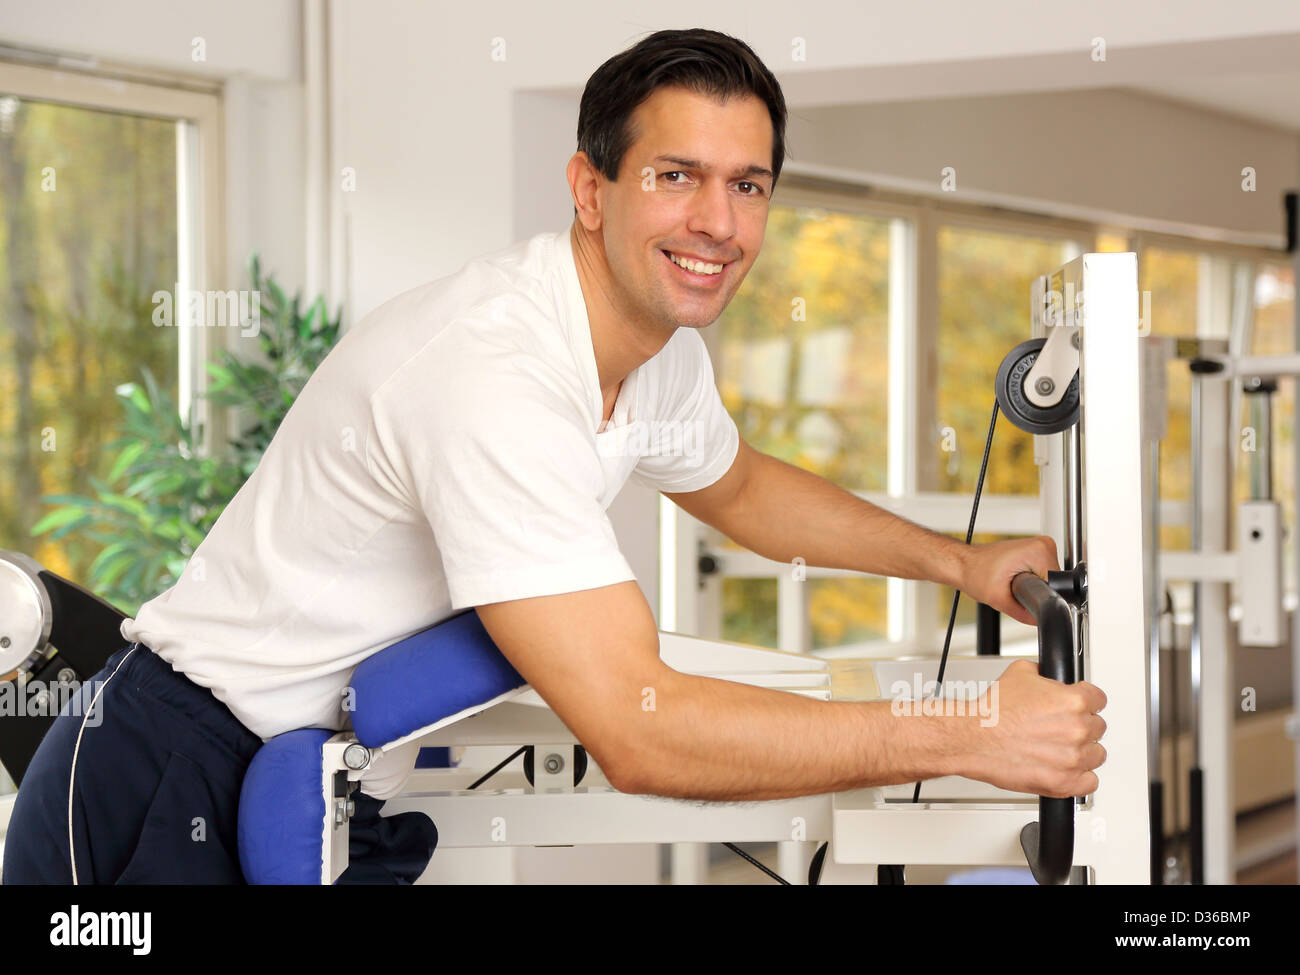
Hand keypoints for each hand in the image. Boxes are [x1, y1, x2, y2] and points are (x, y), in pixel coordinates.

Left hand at [957, 535, 1059, 625]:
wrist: (963, 564)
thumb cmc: (974, 573)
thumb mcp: (999, 600)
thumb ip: (1024, 614)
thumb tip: (1040, 621)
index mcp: (1039, 551)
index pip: (1056, 584)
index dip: (1041, 597)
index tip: (1023, 596)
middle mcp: (1042, 545)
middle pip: (1053, 582)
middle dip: (1035, 592)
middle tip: (1013, 589)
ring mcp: (1039, 546)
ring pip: (1049, 579)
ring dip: (1033, 586)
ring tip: (1011, 583)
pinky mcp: (1035, 551)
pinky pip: (1043, 572)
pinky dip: (1031, 580)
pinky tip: (1014, 578)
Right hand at [962, 659, 1107, 797]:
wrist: (973, 738)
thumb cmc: (992, 712)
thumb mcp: (1019, 673)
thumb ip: (1044, 674)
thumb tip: (1049, 677)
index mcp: (1073, 701)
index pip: (1099, 699)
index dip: (1086, 701)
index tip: (1078, 706)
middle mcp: (1077, 730)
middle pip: (1097, 727)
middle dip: (1080, 726)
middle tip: (1059, 727)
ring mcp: (1072, 758)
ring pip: (1095, 755)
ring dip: (1081, 752)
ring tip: (1059, 748)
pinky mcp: (1063, 782)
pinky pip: (1089, 782)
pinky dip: (1079, 777)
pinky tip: (1064, 768)